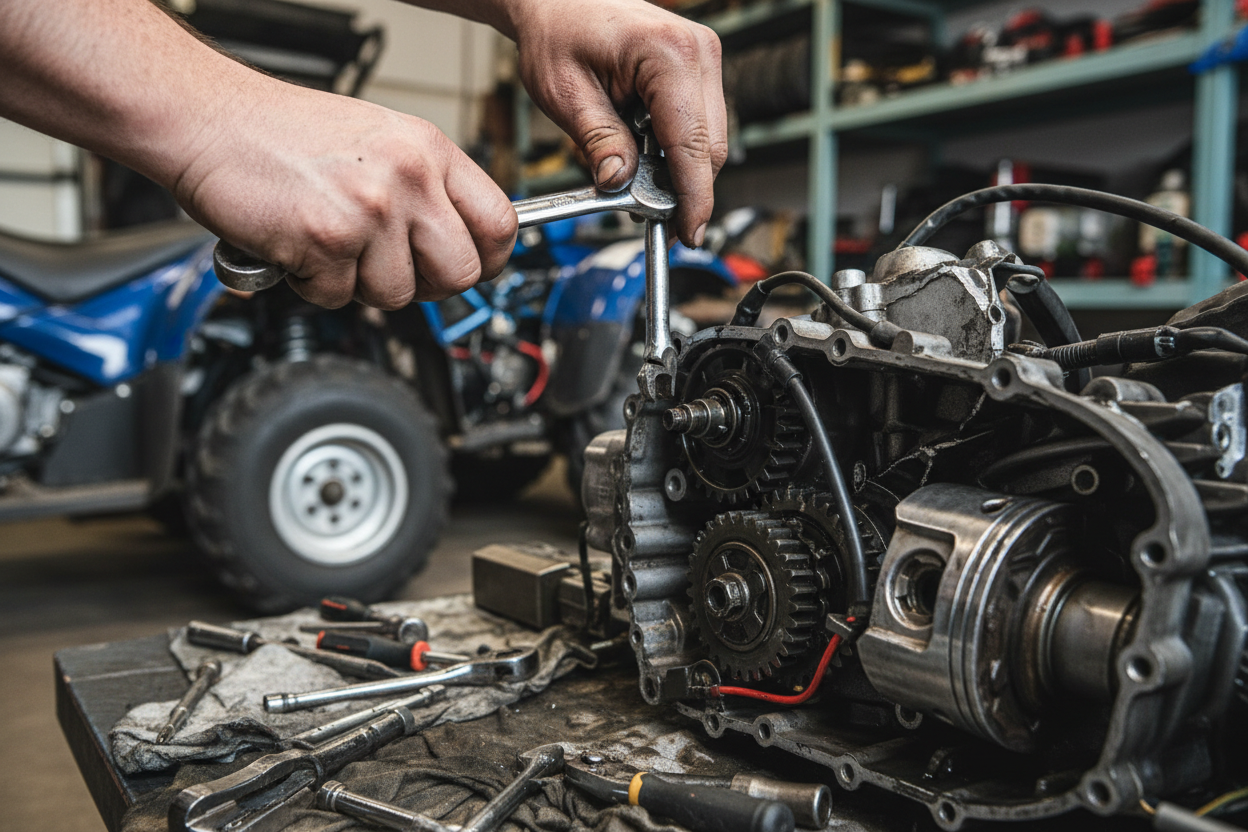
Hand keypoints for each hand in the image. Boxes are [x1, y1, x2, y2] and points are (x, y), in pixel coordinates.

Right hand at [172, 79, 516, 308]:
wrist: (207, 119)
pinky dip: (314, 285)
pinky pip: (339, 297)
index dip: (489, 259)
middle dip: (426, 286)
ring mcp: (370, 210)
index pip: (499, 223)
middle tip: (390, 270)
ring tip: (330, 246)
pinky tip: (298, 246)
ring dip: (359, 286)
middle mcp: (409, 177)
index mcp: (429, 150)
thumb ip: (424, 189)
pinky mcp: (327, 240)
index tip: (472, 268)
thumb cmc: (283, 133)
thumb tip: (459, 243)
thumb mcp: (380, 142)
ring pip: (398, 295)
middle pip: (461, 272)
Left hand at [507, 0, 726, 247]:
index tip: (688, 232)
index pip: (693, 144)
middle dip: (684, 188)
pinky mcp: (698, 66)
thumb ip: (598, 141)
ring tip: (636, 177)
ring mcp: (703, 57)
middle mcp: (697, 51)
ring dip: (679, 168)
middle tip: (648, 214)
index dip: (694, 197)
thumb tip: (620, 183)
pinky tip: (646, 152)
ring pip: (710, 139)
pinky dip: (677, 148)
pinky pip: (700, 123)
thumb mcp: (566, 94)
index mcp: (668, 54)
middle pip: (710, 147)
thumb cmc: (558, 31)